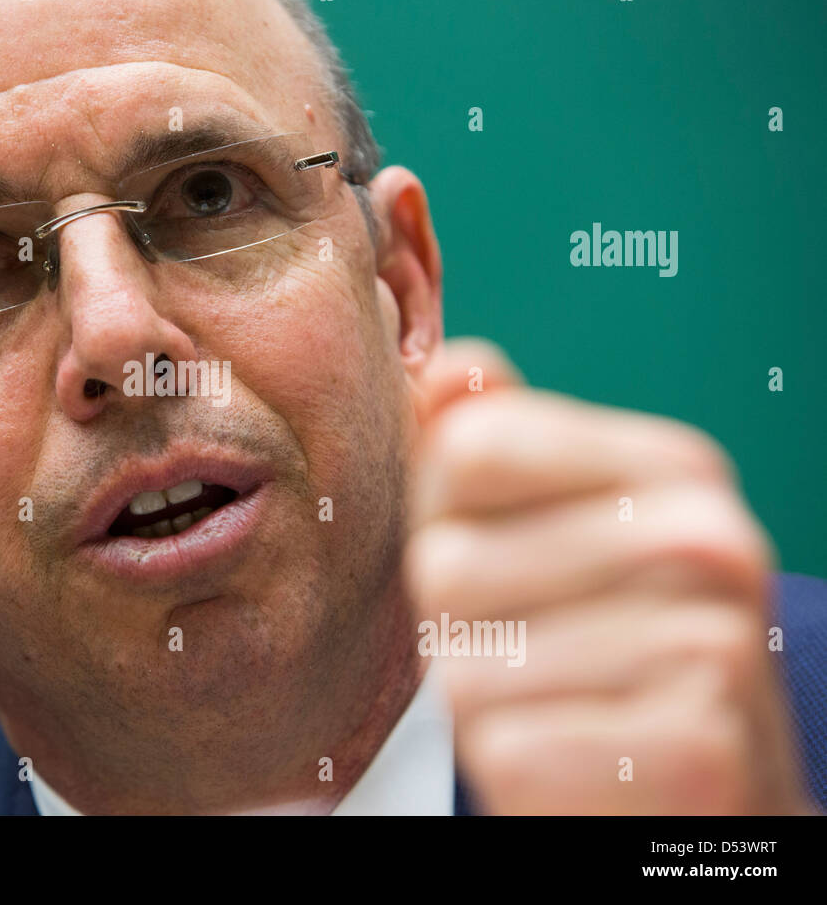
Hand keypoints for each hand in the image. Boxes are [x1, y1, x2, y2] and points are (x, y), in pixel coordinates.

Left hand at [403, 338, 809, 813]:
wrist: (701, 792)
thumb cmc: (605, 652)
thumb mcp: (552, 530)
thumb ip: (495, 443)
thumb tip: (450, 367)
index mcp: (675, 467)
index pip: (466, 449)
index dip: (446, 519)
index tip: (506, 560)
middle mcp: (708, 542)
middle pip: (446, 564)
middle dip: (458, 626)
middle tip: (533, 652)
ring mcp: (712, 648)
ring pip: (465, 670)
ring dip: (488, 704)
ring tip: (559, 704)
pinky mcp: (693, 756)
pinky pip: (506, 749)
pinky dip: (518, 768)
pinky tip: (579, 760)